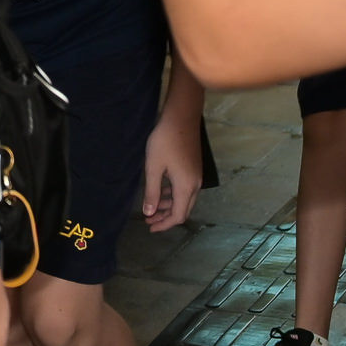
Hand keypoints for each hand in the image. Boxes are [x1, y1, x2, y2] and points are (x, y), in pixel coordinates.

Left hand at [142, 113, 202, 232]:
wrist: (181, 118)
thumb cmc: (164, 141)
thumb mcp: (153, 167)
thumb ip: (152, 192)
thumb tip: (149, 213)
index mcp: (185, 187)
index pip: (178, 216)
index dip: (164, 225)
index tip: (150, 227)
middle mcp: (195, 185)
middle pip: (183, 210)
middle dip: (166, 218)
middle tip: (149, 219)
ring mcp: (196, 176)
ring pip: (185, 199)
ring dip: (169, 206)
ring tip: (152, 207)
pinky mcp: (194, 168)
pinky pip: (186, 189)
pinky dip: (174, 195)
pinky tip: (162, 191)